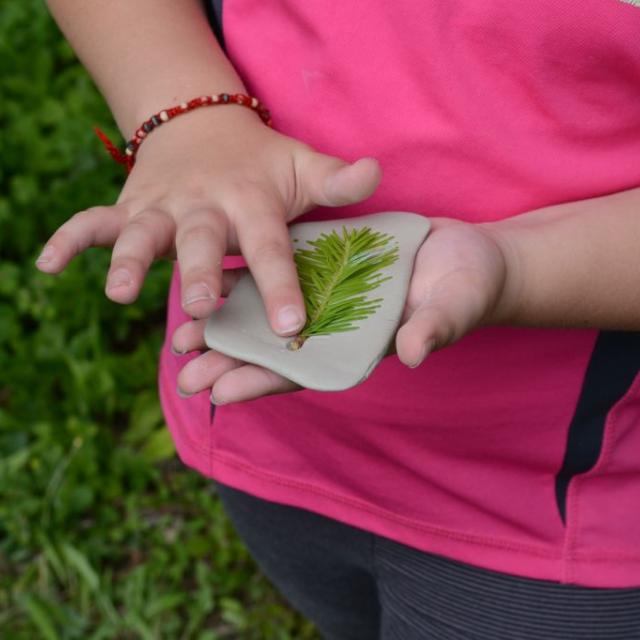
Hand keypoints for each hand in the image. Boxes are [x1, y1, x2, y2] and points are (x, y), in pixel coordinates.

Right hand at [35, 106, 380, 335]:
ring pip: (143, 231)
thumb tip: (377, 172)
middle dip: (199, 273)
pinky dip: (71, 239)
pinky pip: (95, 221)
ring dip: (131, 259)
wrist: (205, 126)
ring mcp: (164, 205)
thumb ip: (337, 181)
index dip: (281, 284)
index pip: (270, 245)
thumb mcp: (302, 168)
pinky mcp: (132, 205)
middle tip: (202, 308)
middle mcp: (205, 204)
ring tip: (119, 293)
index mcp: (251, 200)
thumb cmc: (263, 163)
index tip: (291, 326)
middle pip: (202, 241)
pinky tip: (47, 264)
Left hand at [172, 217, 509, 403]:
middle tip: (183, 376)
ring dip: (227, 326)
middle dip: (230, 363)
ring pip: (267, 316)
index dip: (262, 383)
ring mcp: (326, 297)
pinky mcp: (325, 263)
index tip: (219, 394)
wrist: (469, 255)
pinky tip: (214, 283)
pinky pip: (279, 272)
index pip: (303, 373)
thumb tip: (412, 353)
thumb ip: (431, 330)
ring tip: (182, 337)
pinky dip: (247, 280)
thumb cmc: (467, 288)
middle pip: (272, 351)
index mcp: (357, 348)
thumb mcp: (453, 306)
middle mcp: (333, 328)